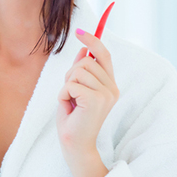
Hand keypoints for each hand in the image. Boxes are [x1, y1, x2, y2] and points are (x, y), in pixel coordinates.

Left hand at [56, 29, 117, 176]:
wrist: (75, 144)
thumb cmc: (74, 118)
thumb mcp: (76, 89)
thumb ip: (81, 71)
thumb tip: (84, 48)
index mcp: (111, 85)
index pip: (104, 55)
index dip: (93, 40)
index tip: (79, 31)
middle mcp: (112, 88)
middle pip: (85, 61)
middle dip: (71, 75)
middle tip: (71, 95)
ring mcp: (106, 94)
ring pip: (77, 71)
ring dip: (67, 86)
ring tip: (72, 102)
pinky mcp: (96, 100)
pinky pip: (71, 84)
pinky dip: (64, 94)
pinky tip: (70, 108)